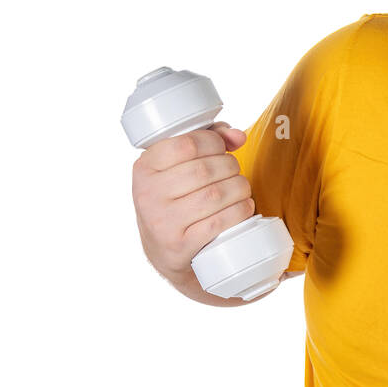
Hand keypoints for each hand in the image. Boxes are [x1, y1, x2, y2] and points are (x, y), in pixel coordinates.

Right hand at [131, 122, 254, 281]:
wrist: (164, 250)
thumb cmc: (176, 199)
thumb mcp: (177, 168)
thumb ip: (205, 141)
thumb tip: (237, 136)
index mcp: (144, 168)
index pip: (186, 144)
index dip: (214, 142)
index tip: (222, 148)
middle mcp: (148, 194)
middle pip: (205, 169)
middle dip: (231, 166)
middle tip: (235, 172)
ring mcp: (162, 222)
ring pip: (215, 195)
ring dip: (240, 188)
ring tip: (241, 189)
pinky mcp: (180, 245)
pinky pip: (219, 222)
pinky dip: (239, 211)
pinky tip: (243, 207)